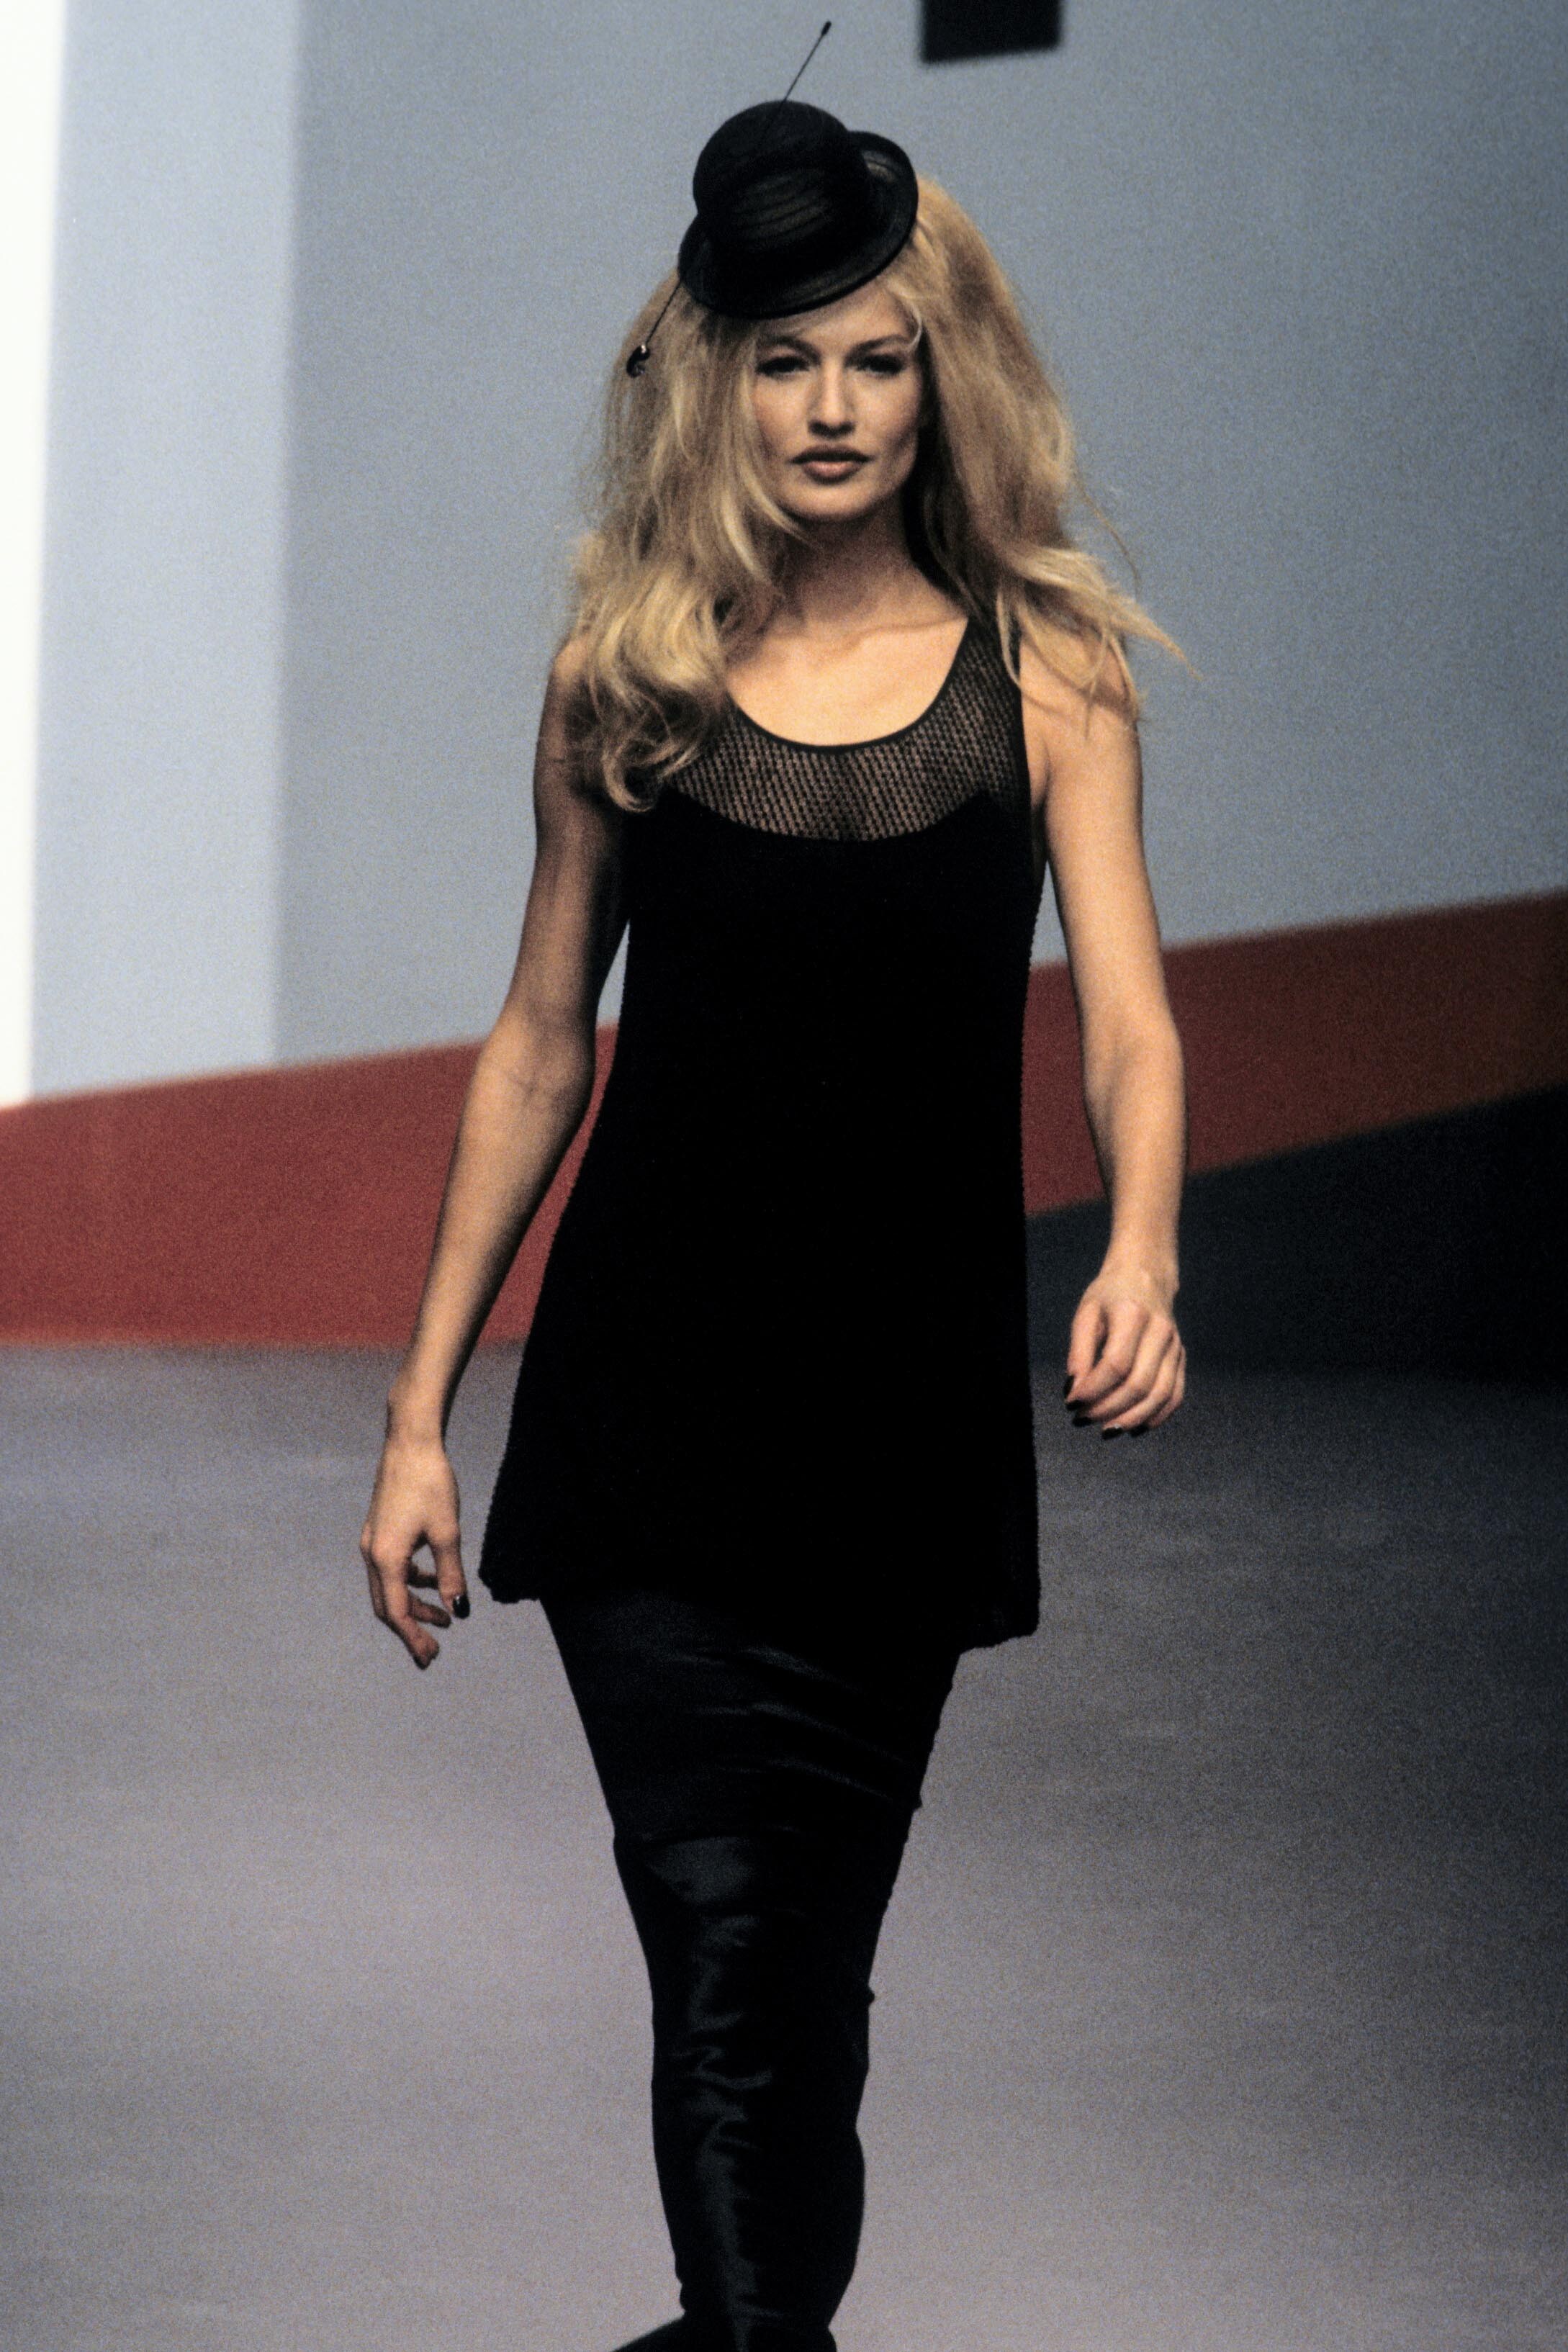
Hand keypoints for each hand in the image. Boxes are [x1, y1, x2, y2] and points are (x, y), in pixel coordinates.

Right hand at [359, 1431, 469, 1667]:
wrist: (411, 1442)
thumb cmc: (431, 1484)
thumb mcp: (448, 1533)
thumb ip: (451, 1575)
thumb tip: (459, 1609)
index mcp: (386, 1558)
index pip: (396, 1612)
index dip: (413, 1638)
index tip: (432, 1657)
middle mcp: (372, 1554)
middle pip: (387, 1605)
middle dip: (411, 1629)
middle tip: (435, 1650)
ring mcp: (373, 1541)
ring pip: (388, 1587)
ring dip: (413, 1605)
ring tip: (443, 1616)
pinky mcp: (380, 1530)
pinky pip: (391, 1568)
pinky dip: (410, 1581)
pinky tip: (433, 1580)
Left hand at [1064, 1264, 1184, 1436]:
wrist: (1147, 1275)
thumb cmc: (1110, 1295)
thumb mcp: (1086, 1314)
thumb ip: (1079, 1352)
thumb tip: (1074, 1390)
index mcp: (1132, 1315)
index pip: (1116, 1364)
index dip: (1093, 1389)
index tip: (1071, 1402)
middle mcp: (1160, 1331)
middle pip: (1138, 1384)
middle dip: (1108, 1409)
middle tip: (1083, 1419)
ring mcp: (1175, 1346)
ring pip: (1160, 1395)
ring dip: (1131, 1418)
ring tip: (1106, 1430)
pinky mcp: (1181, 1358)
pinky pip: (1175, 1395)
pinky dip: (1156, 1417)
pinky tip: (1134, 1427)